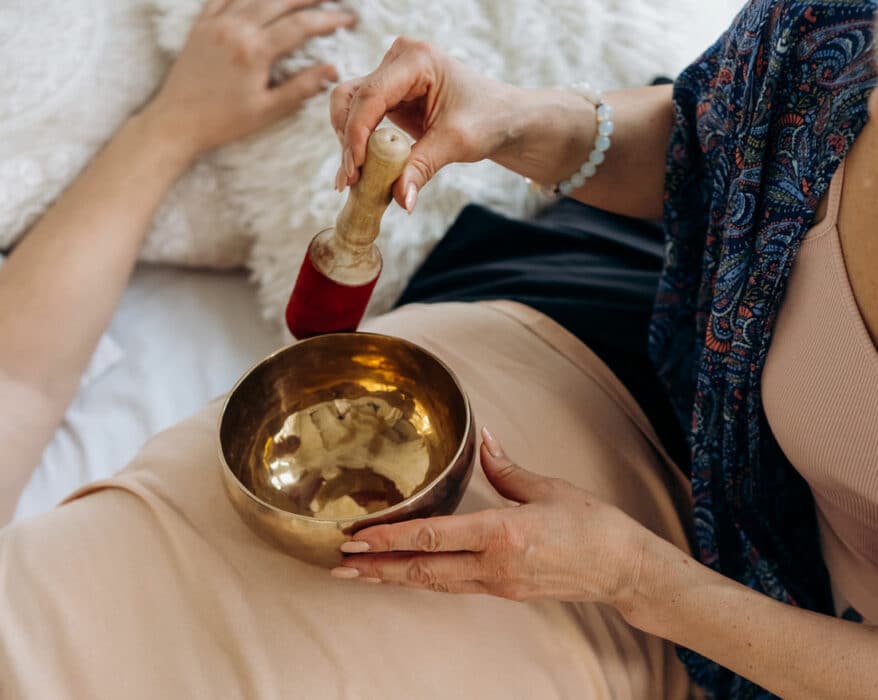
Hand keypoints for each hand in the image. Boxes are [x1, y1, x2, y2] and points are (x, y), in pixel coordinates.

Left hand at [144, 0, 355, 160]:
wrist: (176, 122)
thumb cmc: (223, 122)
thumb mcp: (267, 111)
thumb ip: (300, 88)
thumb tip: (331, 70)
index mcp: (254, 52)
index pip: (300, 26)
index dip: (328, 20)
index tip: (348, 19)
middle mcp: (235, 29)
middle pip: (280, 0)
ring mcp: (215, 24)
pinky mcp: (201, 26)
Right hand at [330, 37, 527, 211]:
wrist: (503, 117)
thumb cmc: (488, 118)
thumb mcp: (456, 143)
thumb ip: (422, 168)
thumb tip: (401, 200)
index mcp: (417, 60)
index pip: (372, 95)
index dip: (356, 133)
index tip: (355, 169)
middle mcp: (398, 60)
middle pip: (352, 97)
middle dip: (348, 139)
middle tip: (350, 179)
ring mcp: (391, 75)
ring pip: (349, 105)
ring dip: (347, 141)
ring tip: (352, 178)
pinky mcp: (389, 95)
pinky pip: (361, 116)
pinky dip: (357, 142)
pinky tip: (360, 168)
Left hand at [332, 427, 653, 607]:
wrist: (622, 569)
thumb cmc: (592, 525)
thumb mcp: (548, 487)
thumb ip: (507, 467)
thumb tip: (485, 438)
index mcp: (502, 532)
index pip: (432, 536)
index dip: (390, 537)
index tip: (357, 537)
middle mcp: (493, 565)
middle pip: (422, 570)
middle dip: (377, 568)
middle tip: (339, 565)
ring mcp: (497, 583)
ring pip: (433, 583)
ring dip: (394, 577)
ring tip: (361, 574)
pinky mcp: (504, 591)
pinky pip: (453, 586)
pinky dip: (423, 579)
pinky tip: (406, 574)